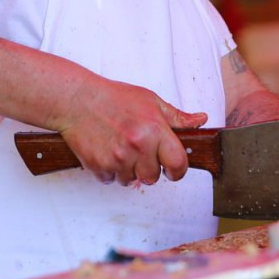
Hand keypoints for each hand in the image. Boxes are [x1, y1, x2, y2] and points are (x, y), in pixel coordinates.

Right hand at [55, 77, 206, 186]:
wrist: (77, 100)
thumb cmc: (114, 98)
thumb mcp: (150, 100)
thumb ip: (176, 117)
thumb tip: (200, 120)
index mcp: (154, 130)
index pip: (178, 164)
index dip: (178, 170)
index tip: (172, 169)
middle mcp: (138, 146)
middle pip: (153, 177)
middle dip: (148, 168)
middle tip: (138, 150)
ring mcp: (117, 158)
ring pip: (131, 180)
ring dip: (128, 169)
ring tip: (119, 146)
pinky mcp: (99, 166)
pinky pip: (111, 180)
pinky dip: (109, 170)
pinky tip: (106, 150)